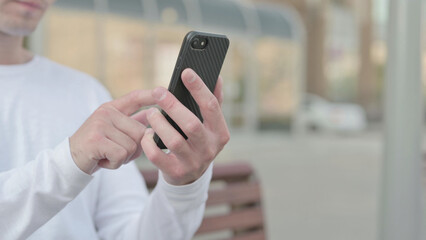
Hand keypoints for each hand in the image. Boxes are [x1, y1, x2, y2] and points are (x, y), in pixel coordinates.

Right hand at [70, 90, 154, 174]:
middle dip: (134, 149)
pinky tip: (103, 160)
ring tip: (107, 155)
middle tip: (115, 151)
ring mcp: (100, 124)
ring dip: (123, 158)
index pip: (134, 98)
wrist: (70, 161)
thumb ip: (133, 124)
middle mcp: (106, 113)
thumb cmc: (98, 147)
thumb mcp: (115, 132)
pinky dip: (115, 164)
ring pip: (132, 146)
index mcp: (112, 108)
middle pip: (140, 132)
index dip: (150, 95)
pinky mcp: (96, 139)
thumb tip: (154, 117)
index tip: (163, 90)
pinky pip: (121, 155)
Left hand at [142, 68, 229, 184]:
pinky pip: (157, 156)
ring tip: (151, 112)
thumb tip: (217, 77)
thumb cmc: (199, 142)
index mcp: (220, 133)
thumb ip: (214, 102)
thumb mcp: (210, 125)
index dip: (199, 88)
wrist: (190, 177)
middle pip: (191, 124)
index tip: (186, 72)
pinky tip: (147, 133)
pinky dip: (149, 143)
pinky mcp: (175, 172)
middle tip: (158, 91)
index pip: (212, 107)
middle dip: (173, 105)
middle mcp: (209, 149)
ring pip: (174, 141)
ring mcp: (193, 162)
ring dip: (159, 123)